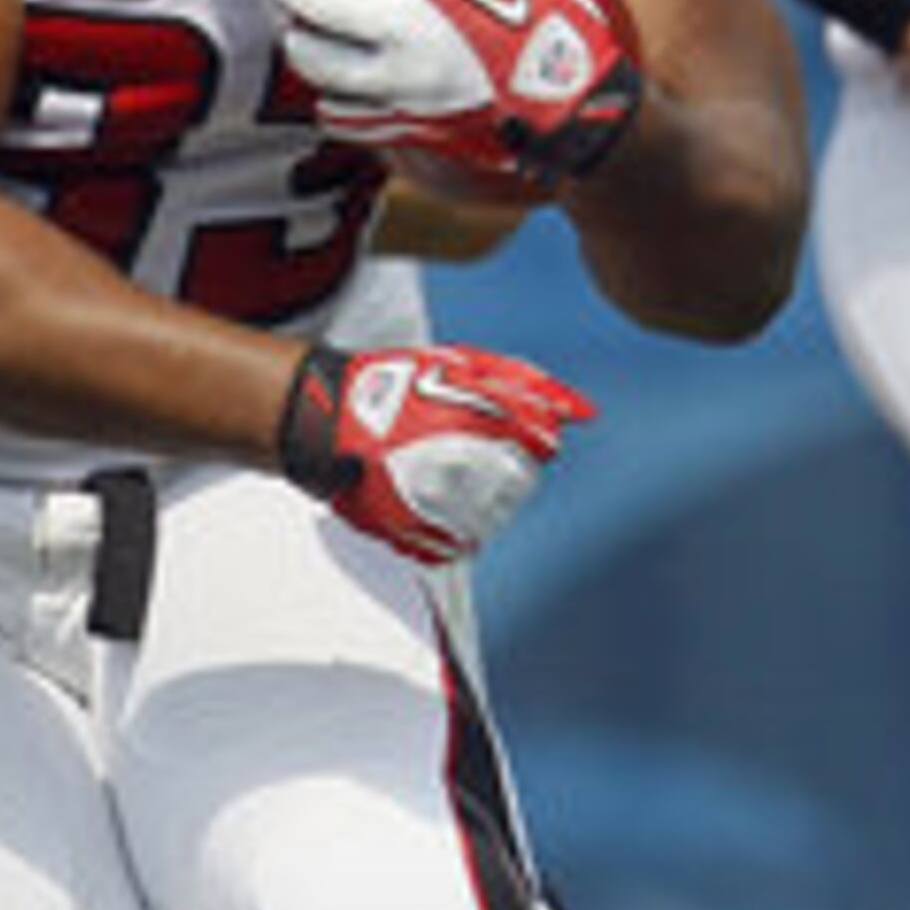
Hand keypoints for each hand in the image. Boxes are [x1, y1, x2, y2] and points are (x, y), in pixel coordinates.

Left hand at [276, 0, 643, 182]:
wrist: (581, 127)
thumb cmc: (577, 46)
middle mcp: (412, 40)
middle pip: (323, 9)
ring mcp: (403, 90)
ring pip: (323, 73)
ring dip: (307, 55)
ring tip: (302, 42)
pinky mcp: (408, 131)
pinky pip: (352, 122)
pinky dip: (338, 107)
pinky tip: (337, 101)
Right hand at [278, 339, 591, 564]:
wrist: (326, 425)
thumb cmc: (392, 388)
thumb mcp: (459, 366)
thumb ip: (525, 384)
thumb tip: (582, 411)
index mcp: (468, 424)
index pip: (540, 444)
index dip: (531, 437)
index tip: (513, 433)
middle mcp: (454, 471)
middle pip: (522, 484)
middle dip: (507, 467)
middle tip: (472, 450)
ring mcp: (433, 509)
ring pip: (495, 517)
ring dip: (484, 498)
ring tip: (450, 474)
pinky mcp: (416, 538)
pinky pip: (461, 544)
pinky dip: (457, 526)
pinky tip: (436, 500)